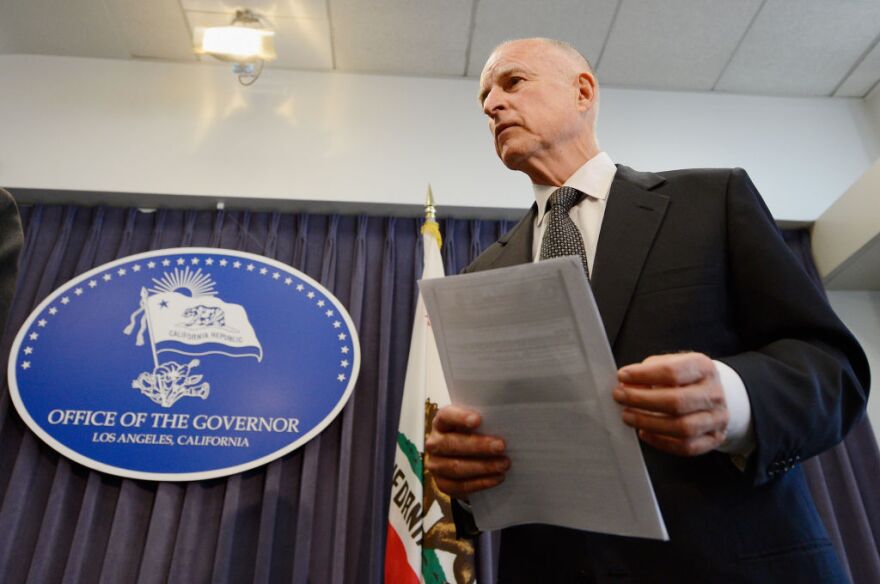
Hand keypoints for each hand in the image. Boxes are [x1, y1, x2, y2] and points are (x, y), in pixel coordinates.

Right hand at [424, 405, 509, 499]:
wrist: (464, 458)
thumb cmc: (473, 435)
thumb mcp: (475, 425)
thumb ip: (484, 422)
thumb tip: (504, 422)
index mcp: (441, 423)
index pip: (446, 417)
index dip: (460, 418)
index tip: (478, 420)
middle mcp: (434, 443)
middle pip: (452, 444)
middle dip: (478, 446)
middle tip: (501, 446)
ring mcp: (435, 465)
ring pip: (456, 467)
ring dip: (483, 466)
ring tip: (504, 464)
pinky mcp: (442, 483)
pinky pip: (460, 485)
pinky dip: (481, 482)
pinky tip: (497, 477)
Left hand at [613, 352, 728, 455]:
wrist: (712, 395)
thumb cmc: (685, 379)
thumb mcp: (669, 364)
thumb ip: (648, 372)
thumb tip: (626, 385)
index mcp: (703, 368)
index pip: (672, 372)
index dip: (643, 375)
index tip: (622, 376)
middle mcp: (713, 393)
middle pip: (676, 401)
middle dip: (641, 400)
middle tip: (620, 397)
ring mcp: (716, 418)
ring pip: (682, 427)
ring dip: (648, 423)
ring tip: (628, 416)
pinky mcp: (713, 438)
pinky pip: (686, 446)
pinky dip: (661, 442)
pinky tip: (644, 432)